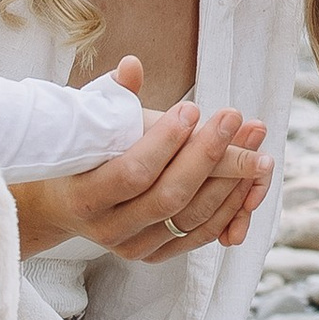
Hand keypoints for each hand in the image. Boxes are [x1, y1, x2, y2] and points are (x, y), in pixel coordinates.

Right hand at [14, 95, 271, 262]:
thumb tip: (132, 65)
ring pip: (193, 217)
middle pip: (169, 196)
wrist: (63, 203)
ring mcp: (135, 246)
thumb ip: (113, 98)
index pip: (132, 173)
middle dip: (208, 155)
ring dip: (231, 178)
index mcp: (85, 197)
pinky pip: (203, 233)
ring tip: (255, 139)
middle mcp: (110, 229)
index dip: (166, 142)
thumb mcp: (88, 124)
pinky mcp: (157, 253)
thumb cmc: (80, 154)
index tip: (193, 108)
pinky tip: (252, 176)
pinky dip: (232, 206)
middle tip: (235, 118)